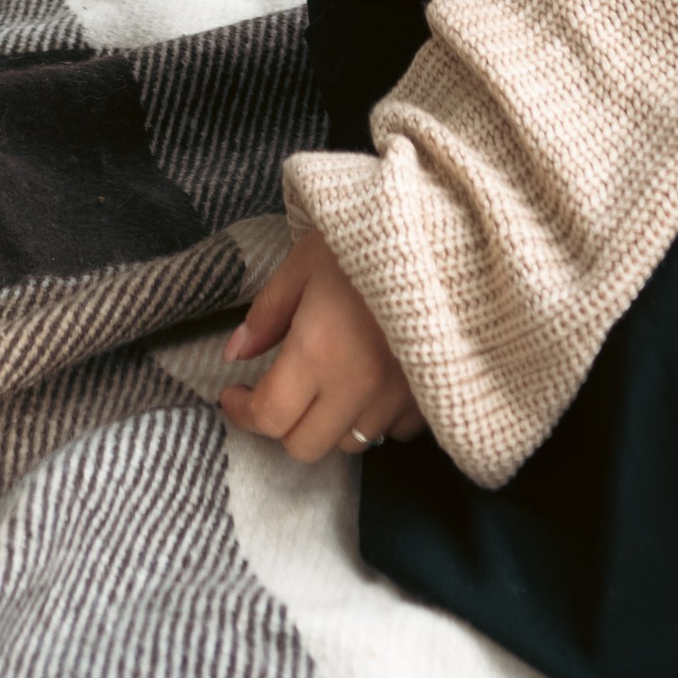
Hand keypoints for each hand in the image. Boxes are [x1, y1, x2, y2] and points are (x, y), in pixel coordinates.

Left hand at [220, 231, 424, 465]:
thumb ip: (268, 311)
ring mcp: (398, 396)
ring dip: (330, 423)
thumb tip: (236, 353)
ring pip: (350, 443)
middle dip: (282, 424)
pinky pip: (394, 431)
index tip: (233, 394)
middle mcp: (358, 385)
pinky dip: (376, 418)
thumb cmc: (367, 238)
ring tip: (327, 384)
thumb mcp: (306, 261)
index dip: (241, 411)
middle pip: (306, 446)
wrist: (444, 232)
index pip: (270, 416)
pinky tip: (371, 384)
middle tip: (277, 390)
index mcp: (319, 351)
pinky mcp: (430, 394)